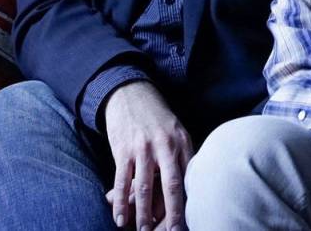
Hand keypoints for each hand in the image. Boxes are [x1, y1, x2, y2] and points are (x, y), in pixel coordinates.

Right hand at [103, 81, 192, 230]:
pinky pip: (122, 181)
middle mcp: (165, 146)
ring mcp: (143, 148)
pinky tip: (120, 218)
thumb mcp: (177, 132)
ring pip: (145, 187)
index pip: (188, 177)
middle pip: (172, 185)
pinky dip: (120, 202)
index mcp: (182, 143)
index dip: (189, 201)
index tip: (190, 220)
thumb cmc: (156, 118)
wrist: (130, 93)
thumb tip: (186, 188)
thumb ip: (182, 157)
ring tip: (143, 230)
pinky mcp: (123, 150)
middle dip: (173, 213)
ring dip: (144, 213)